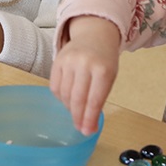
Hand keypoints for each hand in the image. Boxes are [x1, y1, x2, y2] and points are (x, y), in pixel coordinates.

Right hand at [50, 16, 120, 134]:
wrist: (95, 34)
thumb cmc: (104, 60)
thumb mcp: (109, 77)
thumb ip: (99, 100)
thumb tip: (88, 126)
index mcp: (103, 70)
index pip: (94, 100)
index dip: (89, 119)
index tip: (87, 131)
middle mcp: (85, 64)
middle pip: (78, 99)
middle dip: (78, 117)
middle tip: (79, 128)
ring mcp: (69, 61)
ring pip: (65, 94)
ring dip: (70, 108)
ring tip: (76, 112)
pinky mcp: (57, 60)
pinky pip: (55, 87)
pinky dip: (61, 98)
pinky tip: (67, 99)